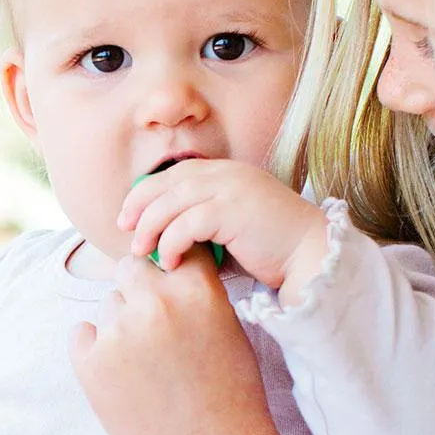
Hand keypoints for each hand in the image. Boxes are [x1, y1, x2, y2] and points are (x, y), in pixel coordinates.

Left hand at [71, 248, 282, 434]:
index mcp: (197, 292)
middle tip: (153, 329)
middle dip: (138, 291)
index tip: (171, 285)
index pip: (172, 248)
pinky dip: (94, 351)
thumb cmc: (229, 398)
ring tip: (147, 367)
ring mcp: (119, 333)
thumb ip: (193, 296)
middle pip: (130, 269)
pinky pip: (81, 334)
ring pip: (108, 306)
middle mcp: (156, 304)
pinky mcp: (90, 363)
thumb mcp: (226, 330)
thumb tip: (162, 267)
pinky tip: (122, 377)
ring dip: (120, 326)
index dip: (169, 267)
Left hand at [119, 160, 327, 305]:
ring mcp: (231, 188)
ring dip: (149, 227)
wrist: (310, 255)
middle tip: (124, 230)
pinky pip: (186, 224)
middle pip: (166, 183)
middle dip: (139, 206)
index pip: (174, 174)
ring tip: (141, 250)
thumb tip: (158, 236)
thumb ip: (198, 221)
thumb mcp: (228, 225)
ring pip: (171, 202)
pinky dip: (171, 243)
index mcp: (226, 172)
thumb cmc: (268, 248)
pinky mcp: (233, 210)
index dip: (145, 193)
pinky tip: (169, 262)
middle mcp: (227, 173)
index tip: (127, 216)